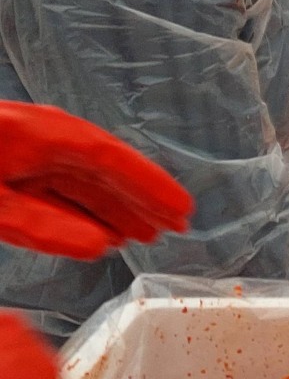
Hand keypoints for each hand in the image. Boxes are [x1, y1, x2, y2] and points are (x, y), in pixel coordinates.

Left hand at [0, 102, 191, 261]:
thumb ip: (40, 223)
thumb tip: (97, 244)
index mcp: (40, 134)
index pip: (112, 158)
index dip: (151, 183)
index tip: (182, 206)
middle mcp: (37, 143)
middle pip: (103, 172)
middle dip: (141, 201)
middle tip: (175, 226)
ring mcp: (20, 158)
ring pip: (80, 188)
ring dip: (113, 213)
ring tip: (144, 235)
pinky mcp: (6, 176)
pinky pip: (52, 200)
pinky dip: (78, 219)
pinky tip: (96, 237)